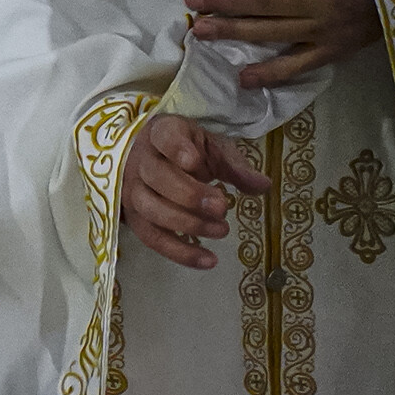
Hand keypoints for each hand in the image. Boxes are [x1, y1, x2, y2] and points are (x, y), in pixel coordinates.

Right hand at [121, 114, 272, 270]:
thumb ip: (234, 166)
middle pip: (156, 177)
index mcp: (162, 133)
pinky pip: (151, 237)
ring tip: (222, 230)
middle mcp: (140, 160)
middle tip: (222, 207)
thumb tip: (262, 186)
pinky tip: (208, 260)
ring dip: (187, 223)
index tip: (193, 161)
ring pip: (150, 209)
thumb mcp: (213, 149)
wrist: (154, 160)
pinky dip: (179, 252)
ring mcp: (132, 189)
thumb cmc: (189, 151)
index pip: (163, 136)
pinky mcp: (133, 216)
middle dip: (189, 195)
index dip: (175, 148)